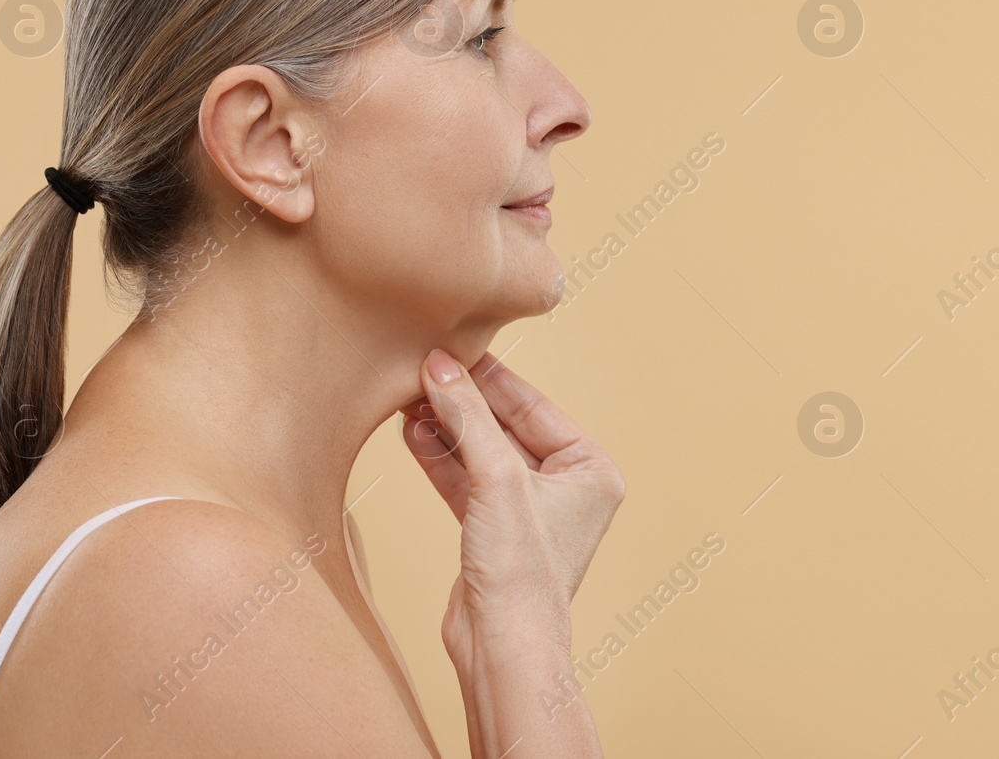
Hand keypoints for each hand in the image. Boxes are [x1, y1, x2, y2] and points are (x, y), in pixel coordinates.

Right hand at [400, 349, 625, 672]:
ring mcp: (530, 510)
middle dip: (462, 403)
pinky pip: (466, 481)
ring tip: (407, 400)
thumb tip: (440, 366)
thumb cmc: (521, 573)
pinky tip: (412, 433)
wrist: (501, 648)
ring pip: (481, 453)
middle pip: (505, 427)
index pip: (534, 407)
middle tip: (421, 372)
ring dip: (446, 428)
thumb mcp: (496, 480)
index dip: (488, 379)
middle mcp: (568, 487)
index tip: (450, 351)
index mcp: (592, 469)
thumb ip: (469, 418)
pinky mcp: (495, 530)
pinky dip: (440, 459)